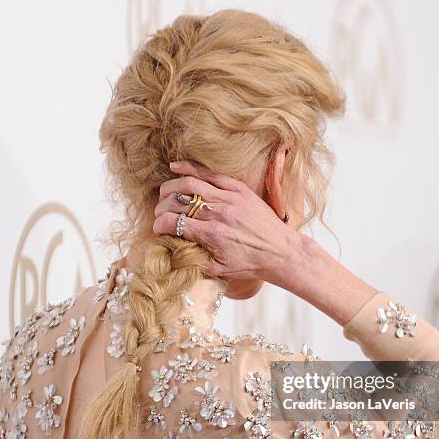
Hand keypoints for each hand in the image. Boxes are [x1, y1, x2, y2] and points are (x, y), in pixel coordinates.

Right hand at [152, 160, 299, 283]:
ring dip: (171, 187)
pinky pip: (210, 174)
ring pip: (190, 184)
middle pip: (178, 202)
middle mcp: (219, 214)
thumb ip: (194, 262)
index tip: (157, 228)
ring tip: (163, 193)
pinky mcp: (239, 189)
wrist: (281, 251)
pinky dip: (190, 168)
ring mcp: (229, 198)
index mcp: (212, 235)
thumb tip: (172, 253)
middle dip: (161, 207)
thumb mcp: (220, 270)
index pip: (173, 223)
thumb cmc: (250, 263)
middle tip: (159, 212)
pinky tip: (176, 168)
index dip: (159, 225)